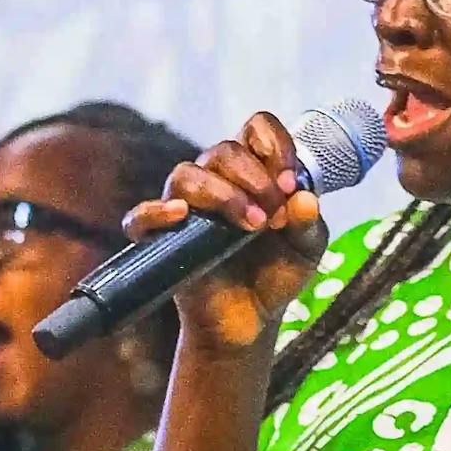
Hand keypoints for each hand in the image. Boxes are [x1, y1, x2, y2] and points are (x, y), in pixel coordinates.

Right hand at [137, 112, 327, 358]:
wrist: (250, 322)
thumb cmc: (275, 275)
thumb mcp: (306, 250)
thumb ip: (308, 223)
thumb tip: (304, 198)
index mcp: (252, 171)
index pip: (256, 129)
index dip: (275, 146)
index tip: (289, 182)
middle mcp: (215, 180)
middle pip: (223, 150)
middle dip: (255, 178)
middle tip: (274, 215)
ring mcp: (186, 208)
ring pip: (186, 174)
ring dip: (223, 194)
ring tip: (251, 224)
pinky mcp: (162, 239)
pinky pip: (142, 216)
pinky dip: (157, 211)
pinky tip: (182, 215)